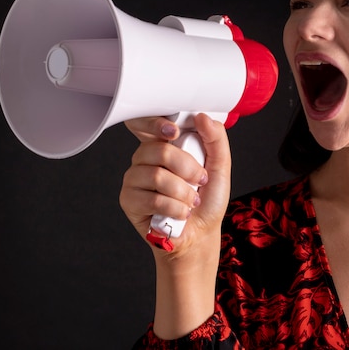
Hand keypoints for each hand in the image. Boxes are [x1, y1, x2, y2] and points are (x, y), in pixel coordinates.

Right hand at [120, 114, 231, 255]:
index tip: (174, 131)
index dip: (155, 123)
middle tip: (200, 180)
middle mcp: (144, 157)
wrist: (201, 232)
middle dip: (188, 168)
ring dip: (184, 192)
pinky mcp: (129, 200)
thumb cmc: (207, 198)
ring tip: (191, 201)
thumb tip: (202, 117)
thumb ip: (215, 139)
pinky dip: (175, 208)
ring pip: (157, 176)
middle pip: (160, 150)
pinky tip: (181, 213)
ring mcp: (134, 178)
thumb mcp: (219, 166)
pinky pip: (153, 199)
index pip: (146, 123)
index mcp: (163, 143)